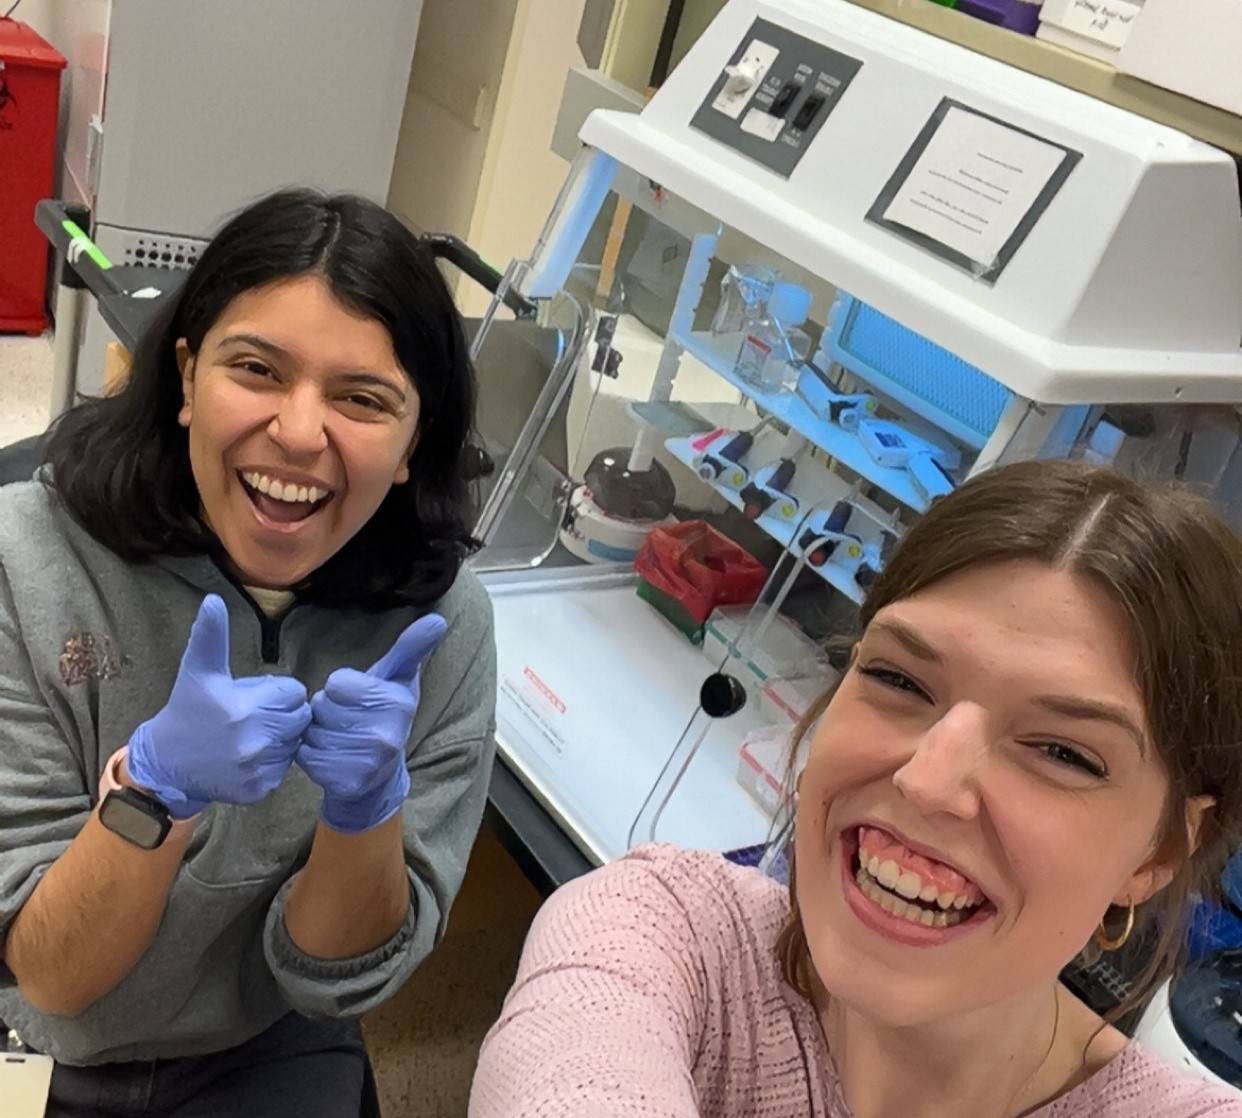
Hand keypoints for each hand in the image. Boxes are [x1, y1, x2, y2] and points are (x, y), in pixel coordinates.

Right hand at [127, 595, 310, 817]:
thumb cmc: (188, 710)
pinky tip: (249, 757)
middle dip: (283, 713)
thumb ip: (211, 636)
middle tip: (256, 715)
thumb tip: (213, 600)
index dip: (278, 691)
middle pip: (299, 718)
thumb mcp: (198, 671)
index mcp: (243, 709)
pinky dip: (273, 763)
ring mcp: (258, 770)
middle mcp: (254, 741)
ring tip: (252, 735)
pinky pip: (285, 769)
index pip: (294, 692)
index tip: (255, 696)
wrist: (166, 764)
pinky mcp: (259, 791)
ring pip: (295, 743)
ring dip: (281, 738)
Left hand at [296, 613, 446, 833]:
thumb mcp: (398, 679)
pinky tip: (331, 757)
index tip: (357, 696)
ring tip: (339, 738)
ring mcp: (368, 763)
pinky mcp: (347, 783)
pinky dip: (310, 755)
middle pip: (322, 706)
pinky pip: (305, 756)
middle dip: (327, 710)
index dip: (340, 687)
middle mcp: (387, 734)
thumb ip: (411, 647)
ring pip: (312, 732)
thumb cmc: (385, 715)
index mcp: (399, 702)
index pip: (337, 682)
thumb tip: (438, 619)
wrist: (380, 776)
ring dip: (317, 733)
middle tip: (346, 719)